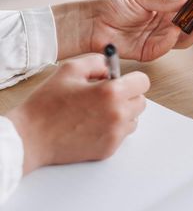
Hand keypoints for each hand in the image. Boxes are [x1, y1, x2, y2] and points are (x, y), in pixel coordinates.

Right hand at [6, 54, 149, 173]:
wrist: (31, 138)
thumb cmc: (47, 104)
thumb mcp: (70, 70)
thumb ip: (97, 62)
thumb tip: (112, 67)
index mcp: (111, 92)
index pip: (143, 82)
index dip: (131, 79)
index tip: (121, 81)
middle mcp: (117, 114)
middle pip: (141, 101)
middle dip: (127, 96)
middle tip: (106, 97)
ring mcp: (115, 134)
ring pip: (133, 119)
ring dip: (122, 114)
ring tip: (98, 112)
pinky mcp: (109, 149)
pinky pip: (122, 135)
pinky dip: (113, 129)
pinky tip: (92, 125)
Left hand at [53, 0, 192, 60]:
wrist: (89, 23)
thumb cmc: (109, 6)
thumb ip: (165, 1)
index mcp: (162, 8)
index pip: (189, 6)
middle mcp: (163, 24)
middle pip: (190, 23)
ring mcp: (157, 38)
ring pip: (184, 38)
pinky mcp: (150, 51)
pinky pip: (168, 47)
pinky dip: (175, 39)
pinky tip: (178, 29)